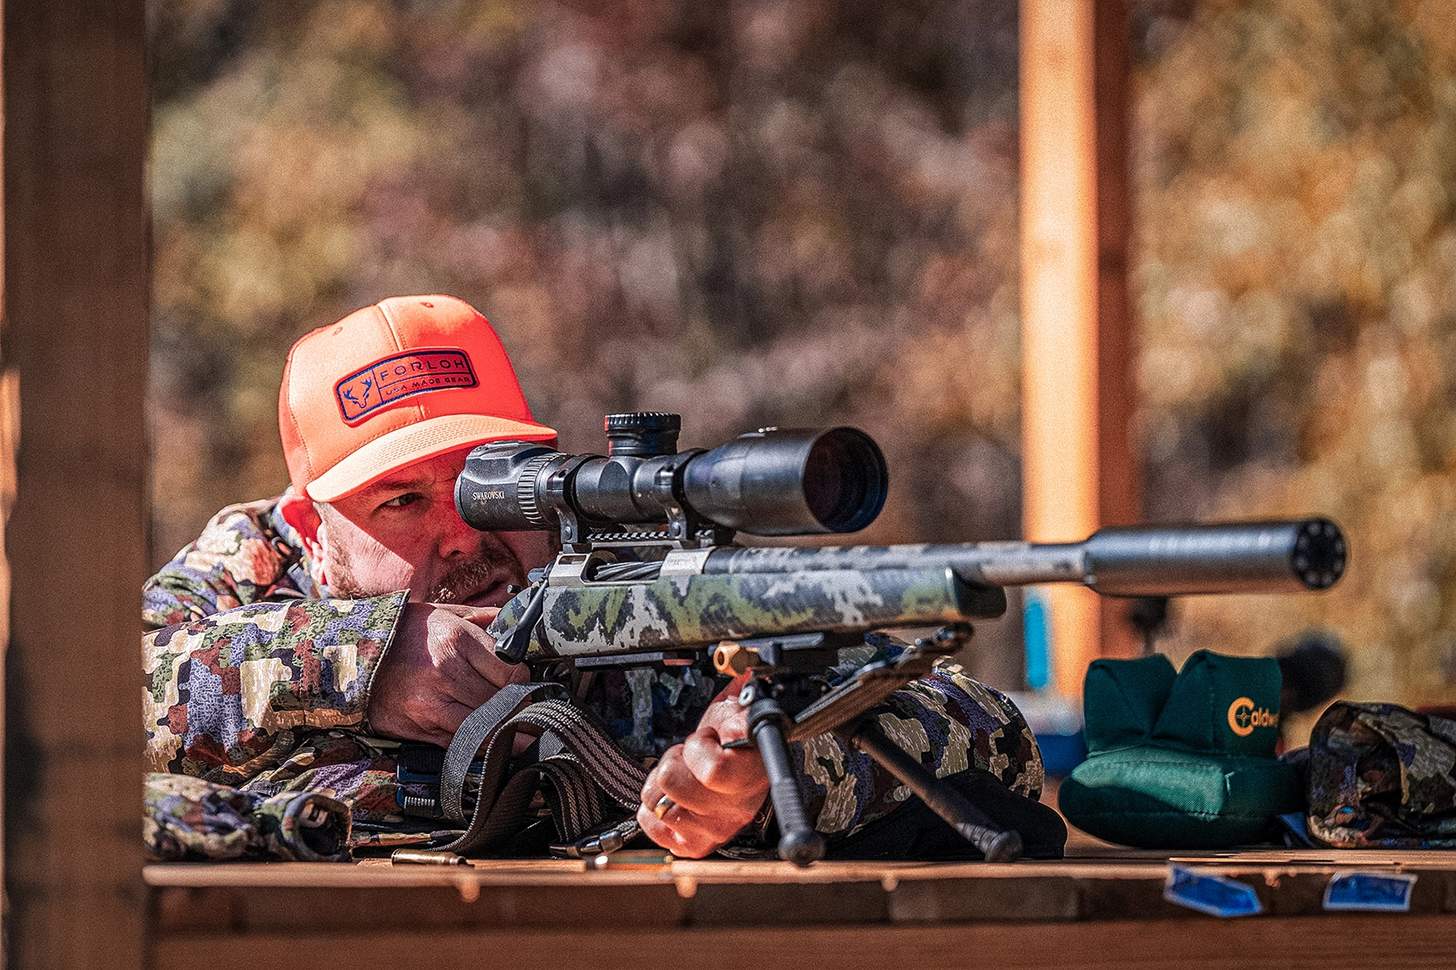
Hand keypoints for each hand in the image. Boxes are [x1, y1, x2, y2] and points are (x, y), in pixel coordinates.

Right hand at [366, 603, 528, 744]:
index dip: (524, 681)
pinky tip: (498, 747)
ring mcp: (432, 703)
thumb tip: (517, 619)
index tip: (527, 684)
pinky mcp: (420, 727)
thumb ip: (484, 618)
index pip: (510, 670)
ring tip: (528, 737)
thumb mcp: (444, 614)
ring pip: (486, 725)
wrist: (354, 656)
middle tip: (535, 713)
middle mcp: (446, 672)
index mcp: (456, 639)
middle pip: (502, 700)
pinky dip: (482, 747)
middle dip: (522, 709)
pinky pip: (461, 742)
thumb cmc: (406, 634)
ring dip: (509, 733)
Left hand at [636, 674, 769, 857]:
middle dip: (676, 760)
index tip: (709, 738)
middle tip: (693, 756)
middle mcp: (734, 811)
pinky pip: (649, 822)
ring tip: (685, 776)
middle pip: (671, 782)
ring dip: (664, 784)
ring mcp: (713, 830)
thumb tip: (737, 719)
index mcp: (750, 779)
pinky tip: (676, 797)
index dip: (700, 746)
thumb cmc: (739, 744)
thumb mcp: (741, 716)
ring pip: (656, 802)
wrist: (741, 770)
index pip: (713, 771)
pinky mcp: (693, 843)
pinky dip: (654, 807)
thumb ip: (739, 716)